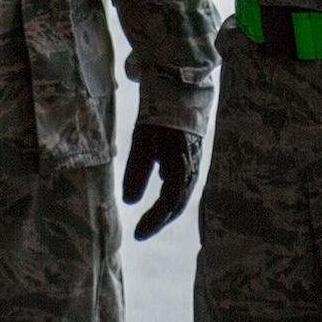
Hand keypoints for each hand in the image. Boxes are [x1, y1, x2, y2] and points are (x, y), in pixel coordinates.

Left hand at [121, 123, 202, 239]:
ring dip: (166, 206)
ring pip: (181, 191)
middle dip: (160, 219)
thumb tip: (129, 202)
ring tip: (150, 217)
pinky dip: (170, 189)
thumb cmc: (160, 114)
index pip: (169, 204)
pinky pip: (182, 177)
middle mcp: (191, 167)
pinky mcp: (189, 150)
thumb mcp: (143, 142)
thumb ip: (137, 172)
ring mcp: (192, 159)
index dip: (154, 221)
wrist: (180, 87)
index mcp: (181, 168)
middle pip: (178, 202)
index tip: (137, 234)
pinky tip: (161, 184)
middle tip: (142, 232)